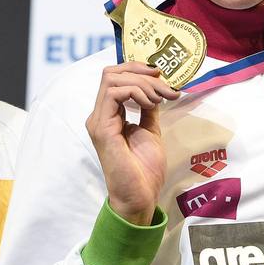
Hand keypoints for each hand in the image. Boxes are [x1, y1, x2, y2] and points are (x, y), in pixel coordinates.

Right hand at [85, 62, 178, 224]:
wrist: (140, 195)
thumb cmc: (144, 169)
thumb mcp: (150, 130)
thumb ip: (148, 109)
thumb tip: (156, 88)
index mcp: (109, 115)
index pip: (114, 77)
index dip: (137, 69)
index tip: (161, 75)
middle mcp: (99, 115)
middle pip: (112, 73)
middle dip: (142, 73)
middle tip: (165, 86)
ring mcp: (98, 121)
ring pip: (113, 79)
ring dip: (143, 83)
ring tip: (160, 98)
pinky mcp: (102, 128)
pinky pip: (115, 93)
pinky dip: (137, 92)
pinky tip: (152, 104)